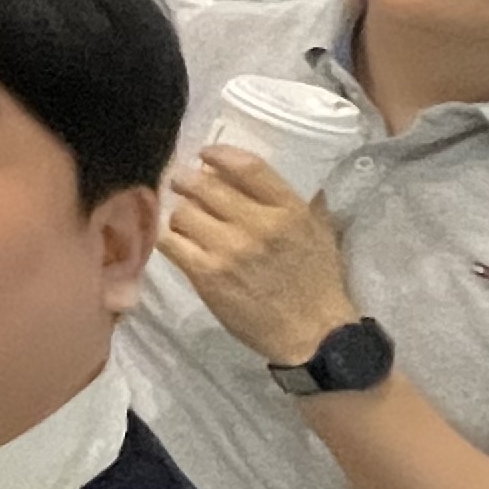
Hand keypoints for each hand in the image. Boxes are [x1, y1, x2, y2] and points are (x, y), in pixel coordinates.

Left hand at [160, 148, 361, 367]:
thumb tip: (274, 176)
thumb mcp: (320, 232)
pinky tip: (175, 239)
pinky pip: (171, 243)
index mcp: (289, 210)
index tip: (205, 154)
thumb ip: (298, 202)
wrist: (313, 333)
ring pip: (183, 213)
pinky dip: (168, 236)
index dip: (219, 154)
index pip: (247, 167)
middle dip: (186, 180)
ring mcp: (229, 250)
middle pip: (205, 186)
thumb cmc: (319, 282)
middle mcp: (257, 224)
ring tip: (182, 218)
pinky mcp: (207, 275)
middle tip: (178, 181)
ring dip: (179, 212)